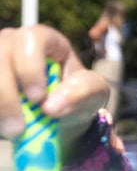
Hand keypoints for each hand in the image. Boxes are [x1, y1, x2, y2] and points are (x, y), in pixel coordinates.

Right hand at [0, 25, 109, 143]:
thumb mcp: (93, 92)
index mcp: (45, 40)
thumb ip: (82, 92)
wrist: (60, 117)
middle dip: (6, 94)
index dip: (30, 67)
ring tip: (12, 132)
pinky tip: (2, 126)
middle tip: (19, 128)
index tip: (38, 98)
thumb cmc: (77, 95)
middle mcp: (12, 43)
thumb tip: (51, 105)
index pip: (32, 39)